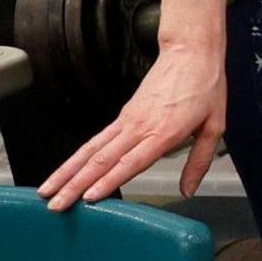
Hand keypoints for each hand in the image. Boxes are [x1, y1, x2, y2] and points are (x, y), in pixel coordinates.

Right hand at [37, 40, 226, 209]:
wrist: (190, 53)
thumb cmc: (206, 88)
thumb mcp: (215, 127)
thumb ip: (199, 161)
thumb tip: (188, 190)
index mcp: (164, 132)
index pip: (131, 162)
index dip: (108, 181)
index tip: (89, 198)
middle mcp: (139, 127)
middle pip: (101, 160)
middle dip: (75, 185)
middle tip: (56, 206)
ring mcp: (127, 121)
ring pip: (90, 150)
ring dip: (66, 172)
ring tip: (46, 192)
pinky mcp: (123, 116)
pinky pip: (96, 140)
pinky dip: (77, 158)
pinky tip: (66, 170)